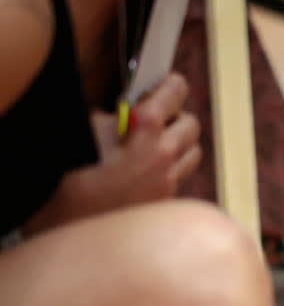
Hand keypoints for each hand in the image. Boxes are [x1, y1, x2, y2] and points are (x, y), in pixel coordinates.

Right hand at [27, 74, 201, 231]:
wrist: (68, 224)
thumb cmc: (72, 177)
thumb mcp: (88, 133)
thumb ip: (113, 118)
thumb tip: (125, 113)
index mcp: (147, 133)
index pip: (173, 94)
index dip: (171, 85)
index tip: (169, 81)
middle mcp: (165, 157)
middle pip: (191, 124)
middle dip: (176, 116)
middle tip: (157, 116)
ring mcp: (169, 182)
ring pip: (192, 151)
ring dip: (179, 142)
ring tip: (155, 142)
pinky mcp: (166, 201)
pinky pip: (181, 175)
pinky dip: (171, 167)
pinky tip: (148, 168)